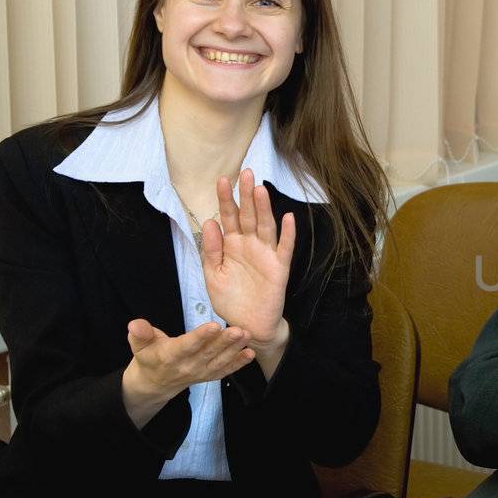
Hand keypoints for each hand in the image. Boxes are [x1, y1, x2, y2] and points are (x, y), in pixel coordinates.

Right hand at [121, 318, 254, 426]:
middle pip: (208, 353)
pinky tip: (250, 354)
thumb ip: (140, 334)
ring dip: (235, 350)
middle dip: (225, 341)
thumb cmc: (149, 357)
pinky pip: (225, 371)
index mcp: (170, 356)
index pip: (187, 346)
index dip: (200, 336)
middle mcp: (187, 366)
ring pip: (219, 361)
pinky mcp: (209, 376)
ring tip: (247, 336)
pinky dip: (238, 364)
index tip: (214, 325)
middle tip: (240, 330)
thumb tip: (135, 324)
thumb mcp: (139, 345)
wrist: (155, 383)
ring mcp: (200, 373)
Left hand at [203, 169, 294, 352]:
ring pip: (265, 226)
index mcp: (231, 245)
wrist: (247, 325)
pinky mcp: (279, 268)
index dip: (225, 199)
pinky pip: (284, 248)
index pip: (228, 217)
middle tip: (246, 173)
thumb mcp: (212, 276)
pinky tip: (287, 218)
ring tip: (260, 190)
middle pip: (248, 215)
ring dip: (264, 208)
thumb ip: (211, 250)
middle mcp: (249, 245)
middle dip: (246, 195)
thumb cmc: (230, 300)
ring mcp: (265, 254)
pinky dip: (287, 234)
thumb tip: (210, 223)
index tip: (222, 180)